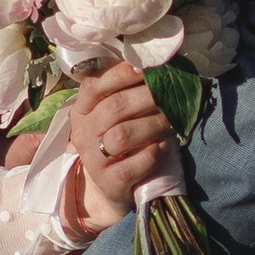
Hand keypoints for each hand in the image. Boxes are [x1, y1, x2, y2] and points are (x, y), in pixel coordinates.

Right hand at [66, 58, 174, 232]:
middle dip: (146, 97)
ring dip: (153, 124)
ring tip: (172, 120)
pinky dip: (152, 154)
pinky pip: (131, 166)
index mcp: (82, 111)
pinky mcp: (110, 182)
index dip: (120, 75)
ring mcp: (94, 160)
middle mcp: (83, 134)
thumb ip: (122, 93)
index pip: (93, 86)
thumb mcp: (110, 117)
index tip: (145, 68)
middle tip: (170, 94)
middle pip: (114, 108)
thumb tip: (154, 66)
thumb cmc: (115, 142)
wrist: (109, 188)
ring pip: (122, 136)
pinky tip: (165, 146)